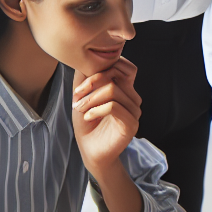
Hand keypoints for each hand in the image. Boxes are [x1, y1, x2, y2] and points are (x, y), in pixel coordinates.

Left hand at [72, 59, 141, 174]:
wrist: (91, 151)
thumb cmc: (87, 124)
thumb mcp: (82, 97)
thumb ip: (84, 79)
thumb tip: (84, 60)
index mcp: (125, 90)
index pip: (126, 66)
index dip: (104, 68)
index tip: (81, 84)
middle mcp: (133, 98)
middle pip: (118, 74)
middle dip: (93, 80)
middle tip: (77, 95)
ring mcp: (134, 111)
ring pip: (113, 90)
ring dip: (90, 98)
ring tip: (79, 108)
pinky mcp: (131, 124)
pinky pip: (114, 106)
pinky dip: (96, 109)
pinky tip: (87, 116)